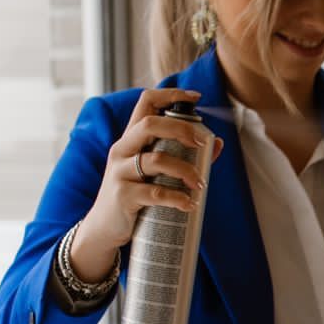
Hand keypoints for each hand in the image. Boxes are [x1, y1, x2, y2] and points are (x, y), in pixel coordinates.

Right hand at [73, 87, 223, 278]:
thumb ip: (183, 156)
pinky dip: (177, 198)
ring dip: (185, 169)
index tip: (197, 97)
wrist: (105, 228)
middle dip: (181, 129)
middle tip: (202, 143)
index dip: (170, 94)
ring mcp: (120, 172)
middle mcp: (122, 150)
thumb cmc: (135, 196)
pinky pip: (155, 192)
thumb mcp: (154, 173)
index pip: (146, 103)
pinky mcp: (123, 196)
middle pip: (149, 125)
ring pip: (156, 160)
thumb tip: (217, 143)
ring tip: (200, 183)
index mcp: (130, 139)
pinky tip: (189, 204)